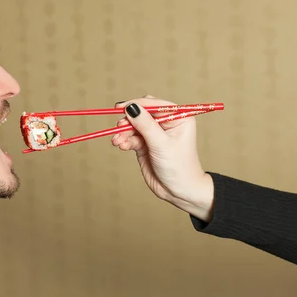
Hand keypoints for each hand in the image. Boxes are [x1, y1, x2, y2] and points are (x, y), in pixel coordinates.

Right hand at [112, 96, 213, 221]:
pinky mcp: (144, 145)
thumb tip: (131, 107)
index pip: (155, 104)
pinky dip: (124, 141)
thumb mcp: (162, 144)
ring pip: (134, 126)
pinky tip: (121, 146)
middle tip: (119, 126)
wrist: (178, 191)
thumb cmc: (178, 167)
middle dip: (129, 119)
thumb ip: (146, 125)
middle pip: (142, 113)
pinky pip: (131, 137)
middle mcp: (166, 123)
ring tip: (117, 141)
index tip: (121, 107)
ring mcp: (154, 134)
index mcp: (178, 117)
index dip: (137, 104)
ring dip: (124, 132)